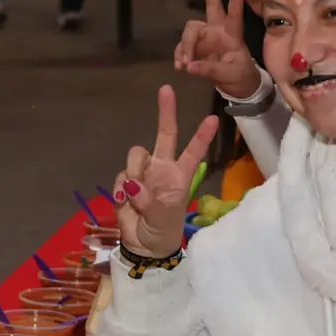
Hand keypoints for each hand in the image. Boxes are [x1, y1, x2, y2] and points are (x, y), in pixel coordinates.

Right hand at [111, 86, 217, 257]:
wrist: (143, 247)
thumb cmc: (163, 231)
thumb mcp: (162, 218)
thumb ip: (148, 200)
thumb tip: (132, 184)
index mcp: (181, 176)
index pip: (194, 151)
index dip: (202, 136)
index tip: (214, 118)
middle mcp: (163, 169)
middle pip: (165, 135)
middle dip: (166, 112)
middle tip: (166, 89)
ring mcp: (144, 174)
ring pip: (136, 155)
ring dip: (132, 171)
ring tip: (133, 197)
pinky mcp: (126, 182)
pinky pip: (122, 175)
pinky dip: (120, 188)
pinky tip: (123, 202)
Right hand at [173, 0, 265, 99]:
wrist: (237, 87)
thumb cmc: (240, 76)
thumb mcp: (229, 75)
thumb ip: (210, 70)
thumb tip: (188, 66)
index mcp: (232, 35)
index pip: (235, 15)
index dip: (236, 0)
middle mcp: (218, 30)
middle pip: (212, 4)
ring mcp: (205, 37)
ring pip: (190, 30)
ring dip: (185, 46)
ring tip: (185, 65)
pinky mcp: (195, 46)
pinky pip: (182, 46)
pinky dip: (179, 55)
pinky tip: (181, 67)